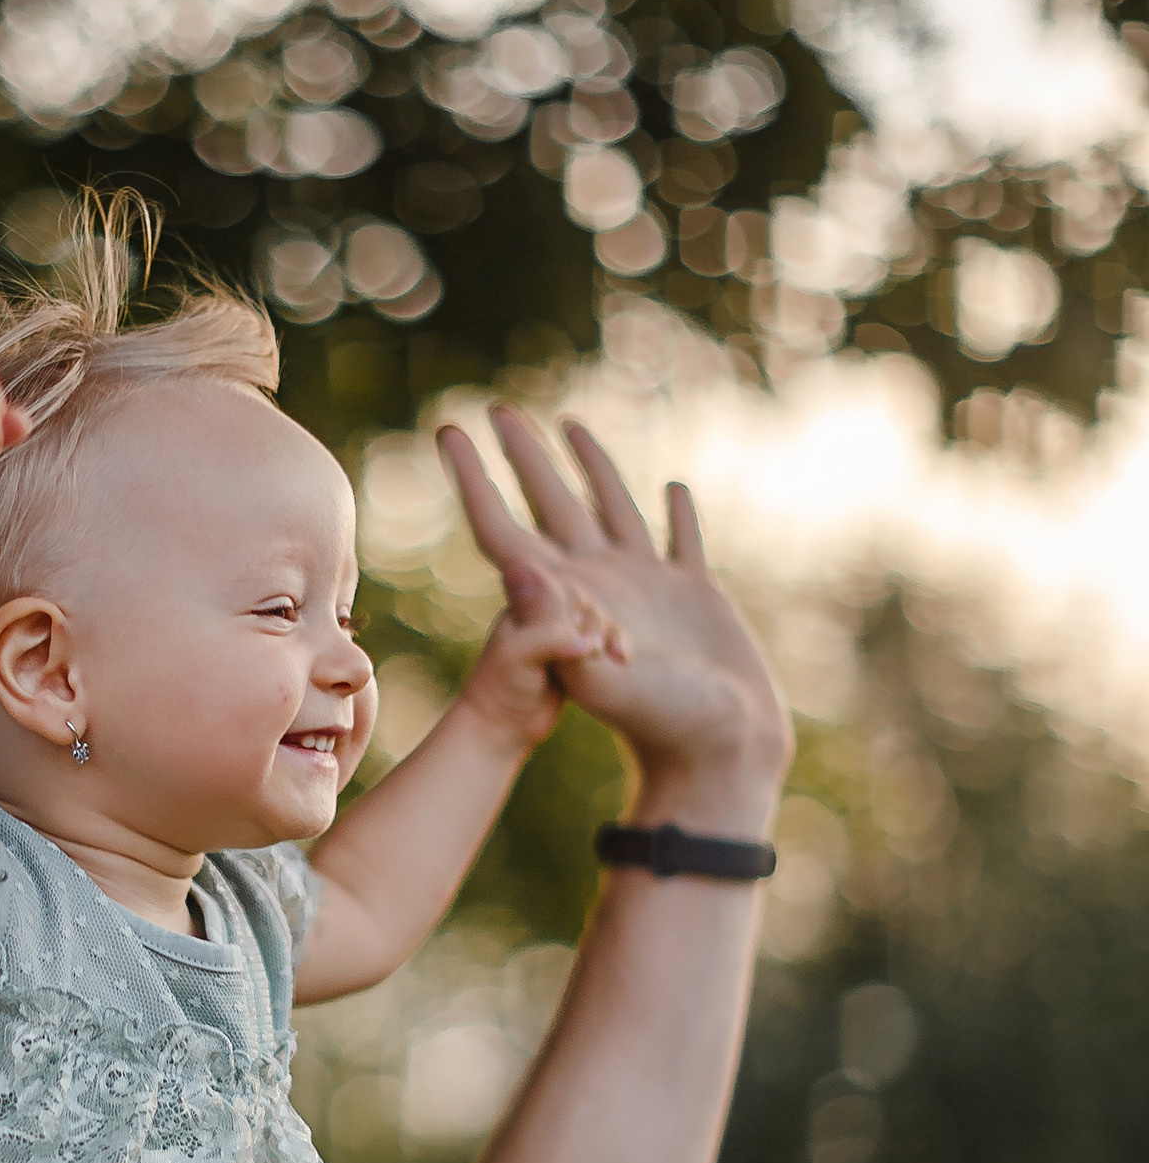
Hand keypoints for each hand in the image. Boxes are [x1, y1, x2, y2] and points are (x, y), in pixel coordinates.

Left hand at [438, 412, 791, 827]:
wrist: (715, 751)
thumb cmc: (655, 721)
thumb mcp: (591, 672)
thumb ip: (550, 621)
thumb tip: (516, 566)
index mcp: (564, 595)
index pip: (504, 527)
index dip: (473, 480)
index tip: (447, 432)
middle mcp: (599, 582)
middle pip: (550, 503)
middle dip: (523, 457)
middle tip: (498, 411)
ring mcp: (645, 587)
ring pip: (611, 508)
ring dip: (591, 467)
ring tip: (571, 426)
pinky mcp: (692, 596)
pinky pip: (680, 541)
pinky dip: (676, 514)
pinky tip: (673, 490)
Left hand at [458, 547, 627, 755]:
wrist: (502, 726)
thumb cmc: (503, 687)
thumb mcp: (518, 655)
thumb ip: (547, 637)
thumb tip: (586, 642)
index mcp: (524, 604)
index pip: (563, 588)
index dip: (578, 610)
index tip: (581, 642)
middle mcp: (543, 615)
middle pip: (585, 603)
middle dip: (597, 624)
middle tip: (595, 652)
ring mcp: (559, 636)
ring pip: (597, 622)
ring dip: (611, 635)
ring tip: (617, 657)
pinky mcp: (574, 657)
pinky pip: (602, 642)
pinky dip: (615, 647)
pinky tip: (623, 660)